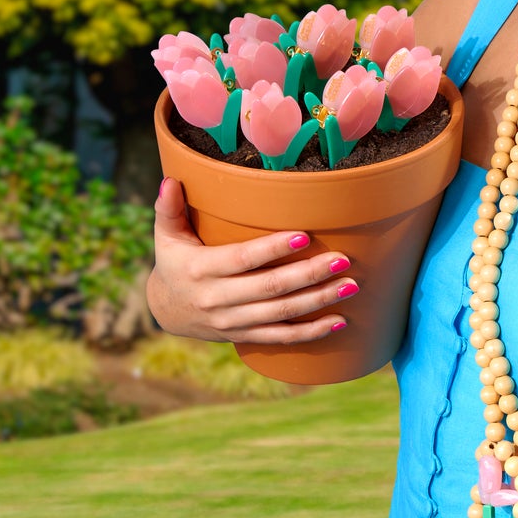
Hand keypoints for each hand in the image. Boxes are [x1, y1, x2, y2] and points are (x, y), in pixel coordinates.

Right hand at [146, 178, 356, 344]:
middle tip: (342, 260)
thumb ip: (169, 209)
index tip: (304, 236)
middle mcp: (218, 299)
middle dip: (309, 274)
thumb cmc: (175, 262)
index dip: (272, 249)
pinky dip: (312, 333)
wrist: (166, 311)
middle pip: (271, 288)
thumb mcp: (166, 236)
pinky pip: (282, 337)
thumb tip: (171, 180)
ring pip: (282, 313)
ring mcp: (233, 322)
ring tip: (350, 286)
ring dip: (319, 300)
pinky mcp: (245, 336)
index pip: (243, 259)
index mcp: (201, 269)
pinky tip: (340, 322)